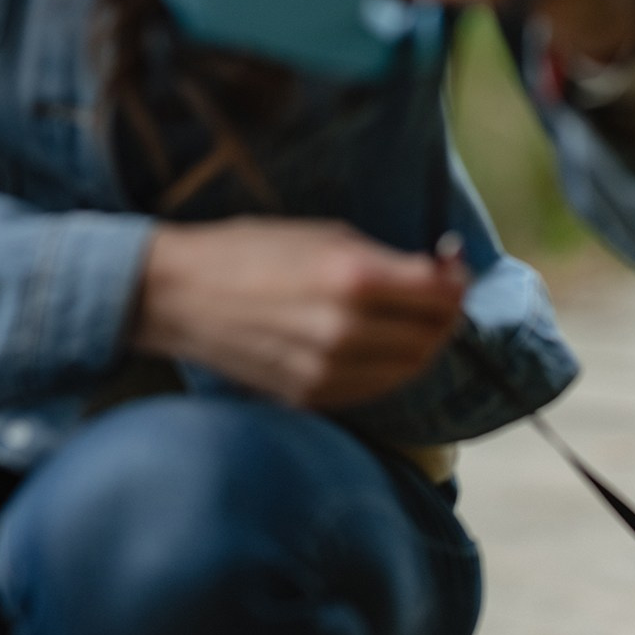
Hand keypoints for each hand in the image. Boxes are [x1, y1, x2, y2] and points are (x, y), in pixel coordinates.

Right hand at [131, 219, 466, 408]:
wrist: (177, 295)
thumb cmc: (250, 251)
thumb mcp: (325, 236)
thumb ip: (388, 260)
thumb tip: (442, 275)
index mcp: (353, 279)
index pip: (441, 296)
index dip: (457, 284)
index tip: (453, 272)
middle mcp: (346, 332)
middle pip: (432, 337)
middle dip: (444, 316)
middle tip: (438, 299)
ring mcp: (328, 372)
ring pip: (409, 369)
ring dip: (420, 345)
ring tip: (408, 321)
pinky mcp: (311, 398)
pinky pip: (374, 389)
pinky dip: (388, 368)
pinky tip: (375, 345)